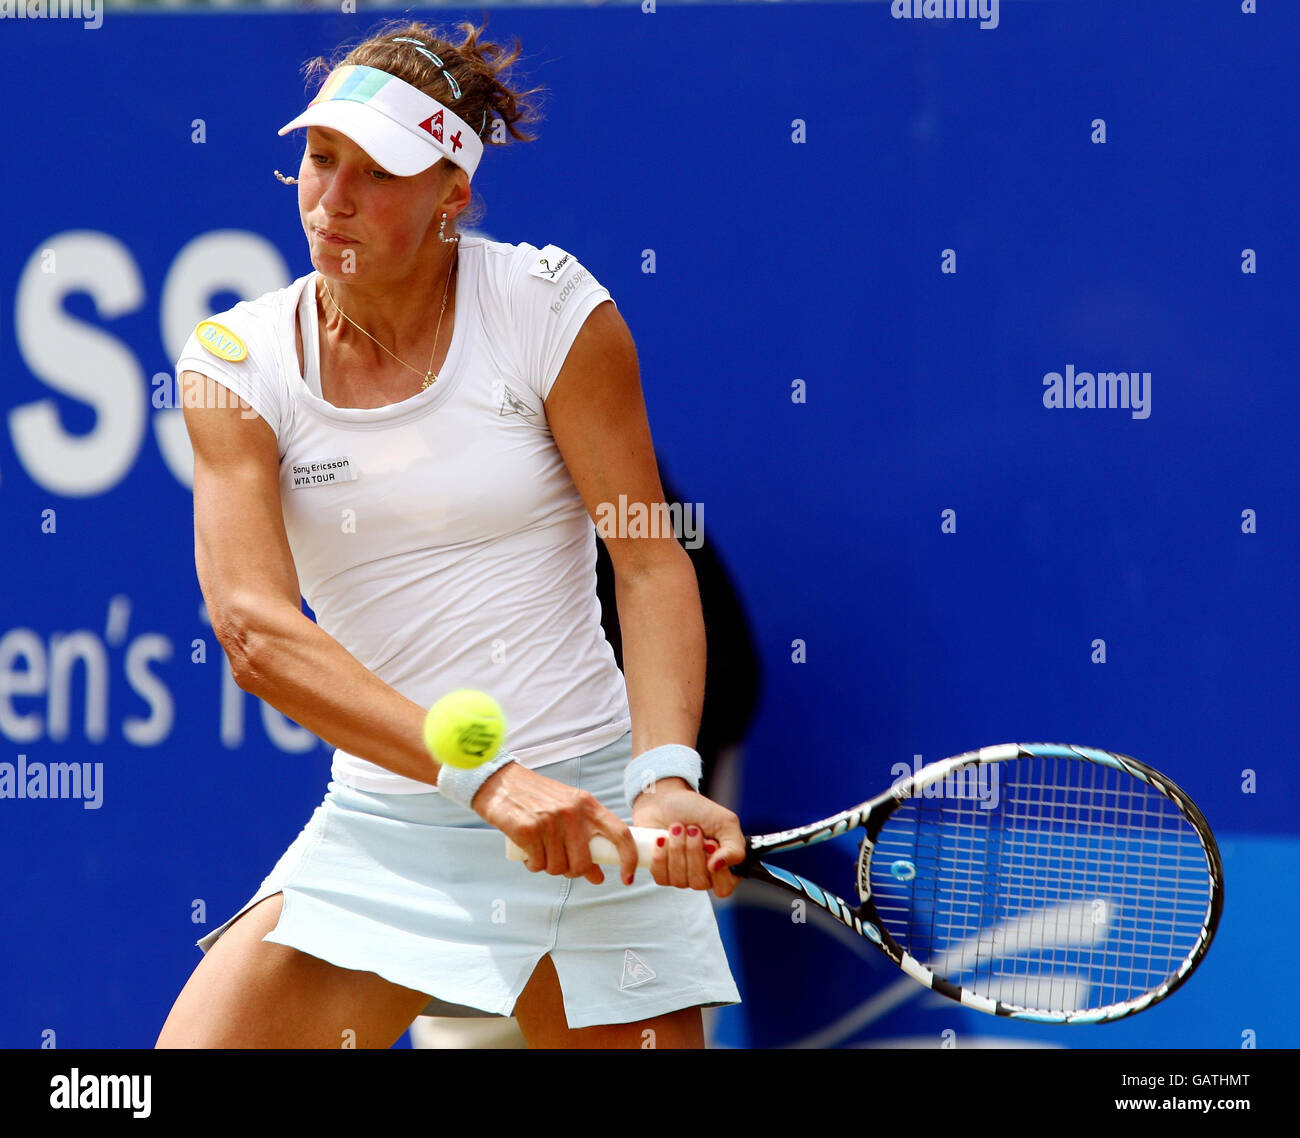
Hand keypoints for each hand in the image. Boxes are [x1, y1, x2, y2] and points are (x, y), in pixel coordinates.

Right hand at [472, 762, 638, 886]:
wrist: (499, 782)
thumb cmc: (537, 798)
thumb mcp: (567, 810)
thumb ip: (584, 838)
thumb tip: (598, 876)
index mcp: (587, 804)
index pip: (620, 833)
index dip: (628, 858)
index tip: (627, 877)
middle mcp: (572, 812)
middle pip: (583, 862)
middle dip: (572, 871)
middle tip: (561, 862)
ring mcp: (550, 821)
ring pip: (558, 867)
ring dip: (548, 867)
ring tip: (540, 851)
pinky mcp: (528, 830)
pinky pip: (537, 864)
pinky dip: (533, 865)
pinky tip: (529, 853)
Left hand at [632, 779, 744, 898]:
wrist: (666, 799)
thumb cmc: (697, 810)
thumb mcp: (725, 822)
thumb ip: (734, 847)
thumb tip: (717, 866)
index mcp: (725, 866)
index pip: (724, 887)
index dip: (716, 869)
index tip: (710, 843)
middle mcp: (705, 875)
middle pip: (699, 883)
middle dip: (693, 851)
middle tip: (692, 829)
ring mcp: (683, 876)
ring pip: (679, 880)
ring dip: (677, 849)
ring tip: (677, 828)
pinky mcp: (663, 873)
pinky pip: (661, 877)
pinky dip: (661, 855)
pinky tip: (662, 839)